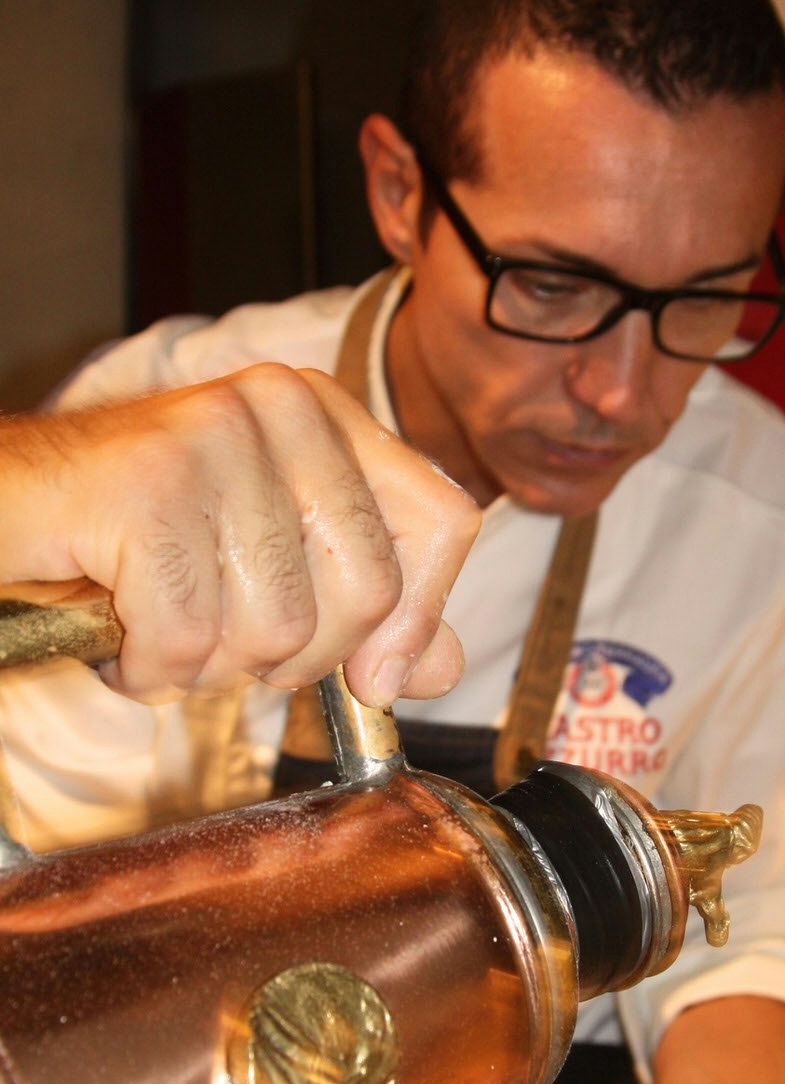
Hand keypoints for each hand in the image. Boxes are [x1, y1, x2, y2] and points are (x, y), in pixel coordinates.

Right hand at [0, 365, 478, 704]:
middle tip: (227, 639)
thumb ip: (368, 616)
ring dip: (211, 666)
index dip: (419, 618)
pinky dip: (149, 669)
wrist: (8, 511)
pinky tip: (122, 632)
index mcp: (327, 417)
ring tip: (163, 625)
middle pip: (368, 590)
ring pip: (278, 627)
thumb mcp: (272, 573)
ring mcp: (213, 434)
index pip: (443, 521)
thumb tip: (439, 666)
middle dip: (295, 656)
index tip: (374, 677)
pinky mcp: (146, 484)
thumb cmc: (137, 543)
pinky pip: (189, 637)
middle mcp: (281, 405)